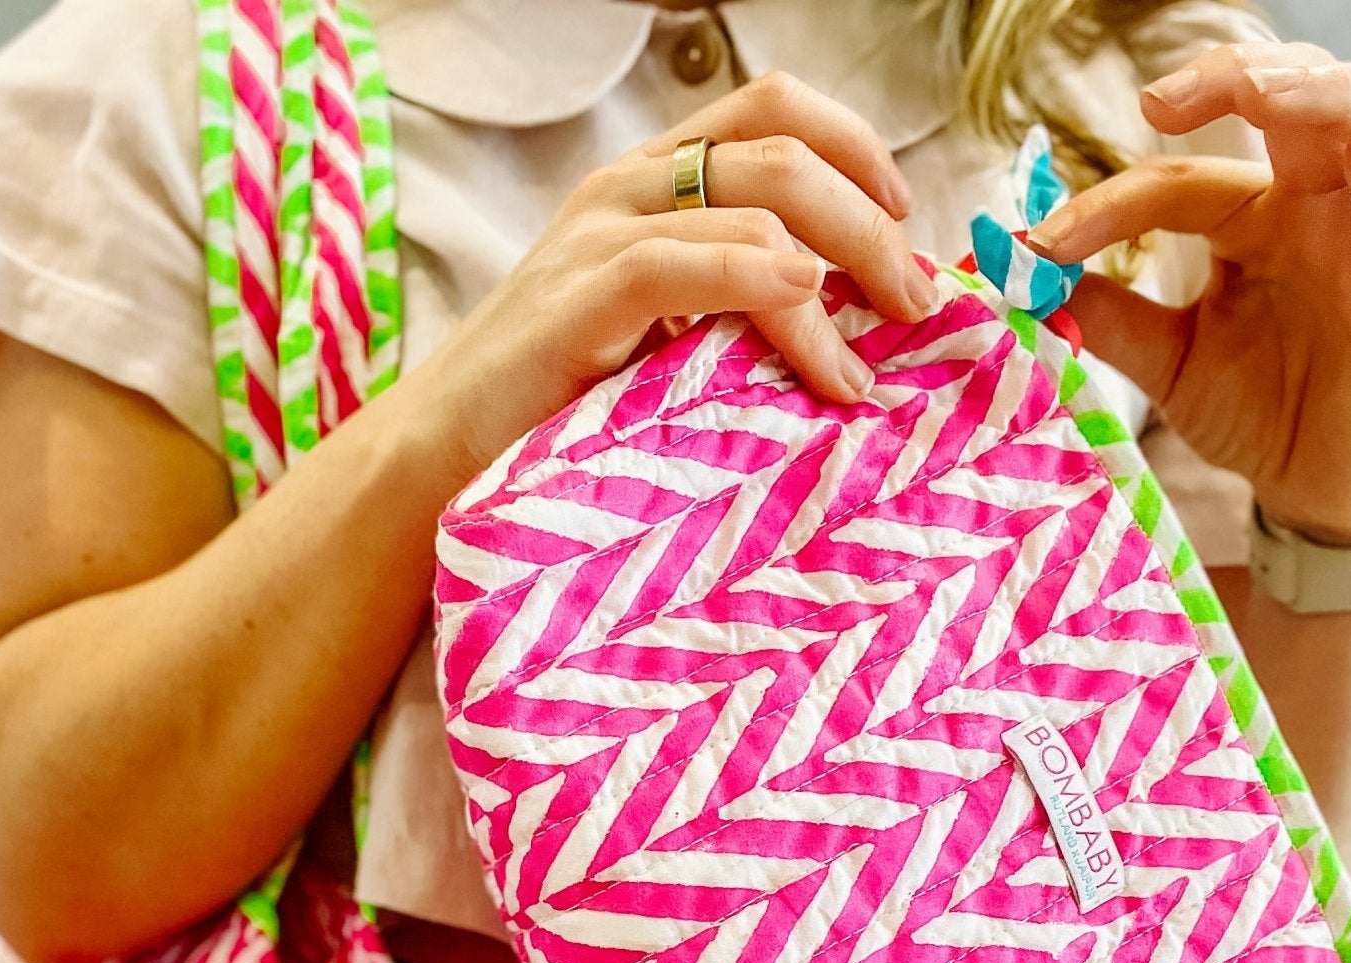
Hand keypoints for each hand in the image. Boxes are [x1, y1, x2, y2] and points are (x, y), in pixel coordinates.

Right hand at [414, 71, 934, 480]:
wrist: (435, 463)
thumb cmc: (550, 417)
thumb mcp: (658, 344)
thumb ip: (731, 315)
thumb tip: (847, 337)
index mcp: (650, 187)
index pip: (774, 111)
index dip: (857, 152)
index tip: (903, 231)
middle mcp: (627, 190)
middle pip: (784, 149)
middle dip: (872, 223)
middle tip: (916, 307)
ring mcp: (599, 236)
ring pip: (756, 199)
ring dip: (840, 272)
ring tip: (868, 363)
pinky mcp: (578, 299)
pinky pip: (687, 263)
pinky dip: (765, 282)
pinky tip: (812, 322)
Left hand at [1029, 43, 1350, 545]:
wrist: (1314, 486)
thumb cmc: (1257, 414)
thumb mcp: (1171, 362)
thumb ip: (1107, 317)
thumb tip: (1020, 273)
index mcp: (1251, 220)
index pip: (1177, 181)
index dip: (1109, 203)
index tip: (1041, 241)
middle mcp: (1311, 205)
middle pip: (1286, 100)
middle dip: (1231, 79)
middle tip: (1161, 100)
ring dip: (1314, 93)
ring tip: (1266, 94)